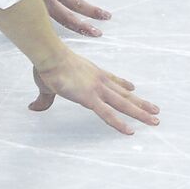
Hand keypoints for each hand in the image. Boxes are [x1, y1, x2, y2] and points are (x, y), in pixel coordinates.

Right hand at [30, 50, 160, 135]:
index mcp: (91, 73)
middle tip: (155, 110)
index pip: (111, 80)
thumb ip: (44, 98)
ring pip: (124, 104)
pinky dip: (120, 124)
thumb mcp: (48, 84)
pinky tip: (130, 132)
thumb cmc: (48, 65)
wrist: (50, 56)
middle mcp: (99, 81)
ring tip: (155, 120)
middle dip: (140, 103)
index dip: (123, 84)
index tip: (132, 88)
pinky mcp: (90, 99)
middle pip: (124, 94)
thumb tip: (33, 107)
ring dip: (141, 112)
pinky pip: (109, 114)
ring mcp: (97, 90)